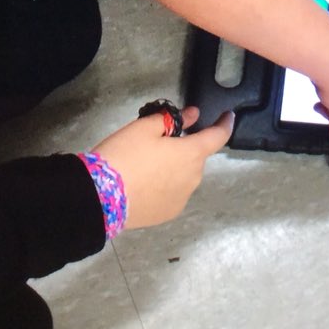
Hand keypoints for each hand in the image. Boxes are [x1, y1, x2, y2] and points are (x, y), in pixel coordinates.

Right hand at [94, 106, 233, 228]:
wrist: (100, 196)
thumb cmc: (124, 155)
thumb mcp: (144, 127)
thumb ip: (172, 119)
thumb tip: (193, 116)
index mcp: (191, 154)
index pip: (218, 136)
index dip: (225, 124)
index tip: (228, 116)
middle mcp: (193, 178)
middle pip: (196, 157)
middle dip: (185, 147)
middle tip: (159, 141)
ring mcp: (182, 198)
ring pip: (185, 175)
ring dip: (175, 167)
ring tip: (147, 164)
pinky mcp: (168, 213)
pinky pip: (174, 192)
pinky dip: (166, 184)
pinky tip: (145, 183)